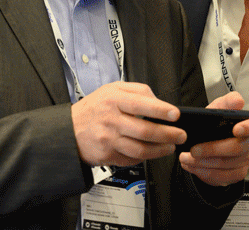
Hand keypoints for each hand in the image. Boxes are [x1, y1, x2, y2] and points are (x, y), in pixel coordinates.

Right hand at [71, 81, 186, 166]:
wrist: (68, 130)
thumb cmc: (94, 107)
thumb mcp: (112, 89)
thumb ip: (137, 91)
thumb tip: (159, 101)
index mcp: (113, 100)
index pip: (140, 104)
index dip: (160, 109)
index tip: (176, 114)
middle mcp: (111, 120)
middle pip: (144, 131)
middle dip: (168, 134)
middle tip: (180, 135)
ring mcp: (109, 140)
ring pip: (140, 150)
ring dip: (160, 150)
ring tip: (170, 146)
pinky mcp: (107, 155)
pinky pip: (131, 160)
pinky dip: (145, 157)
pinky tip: (152, 152)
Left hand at [179, 92, 248, 186]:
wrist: (206, 140)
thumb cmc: (214, 123)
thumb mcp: (217, 109)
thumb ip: (227, 102)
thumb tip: (238, 101)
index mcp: (248, 124)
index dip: (248, 128)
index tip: (235, 129)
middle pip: (236, 148)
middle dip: (212, 149)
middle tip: (193, 149)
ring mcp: (245, 160)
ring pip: (226, 165)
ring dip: (202, 163)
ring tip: (186, 158)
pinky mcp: (237, 173)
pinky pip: (222, 177)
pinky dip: (204, 172)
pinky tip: (192, 166)